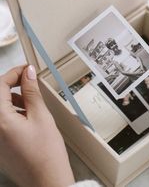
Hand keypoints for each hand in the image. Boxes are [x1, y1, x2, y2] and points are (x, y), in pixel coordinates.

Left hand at [0, 66, 74, 186]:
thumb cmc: (46, 154)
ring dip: (12, 97)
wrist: (47, 180)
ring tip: (30, 98)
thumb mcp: (41, 116)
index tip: (26, 69)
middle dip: (12, 84)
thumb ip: (31, 92)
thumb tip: (28, 74)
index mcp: (0, 119)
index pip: (0, 85)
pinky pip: (1, 120)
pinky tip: (26, 113)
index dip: (14, 73)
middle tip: (28, 80)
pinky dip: (11, 111)